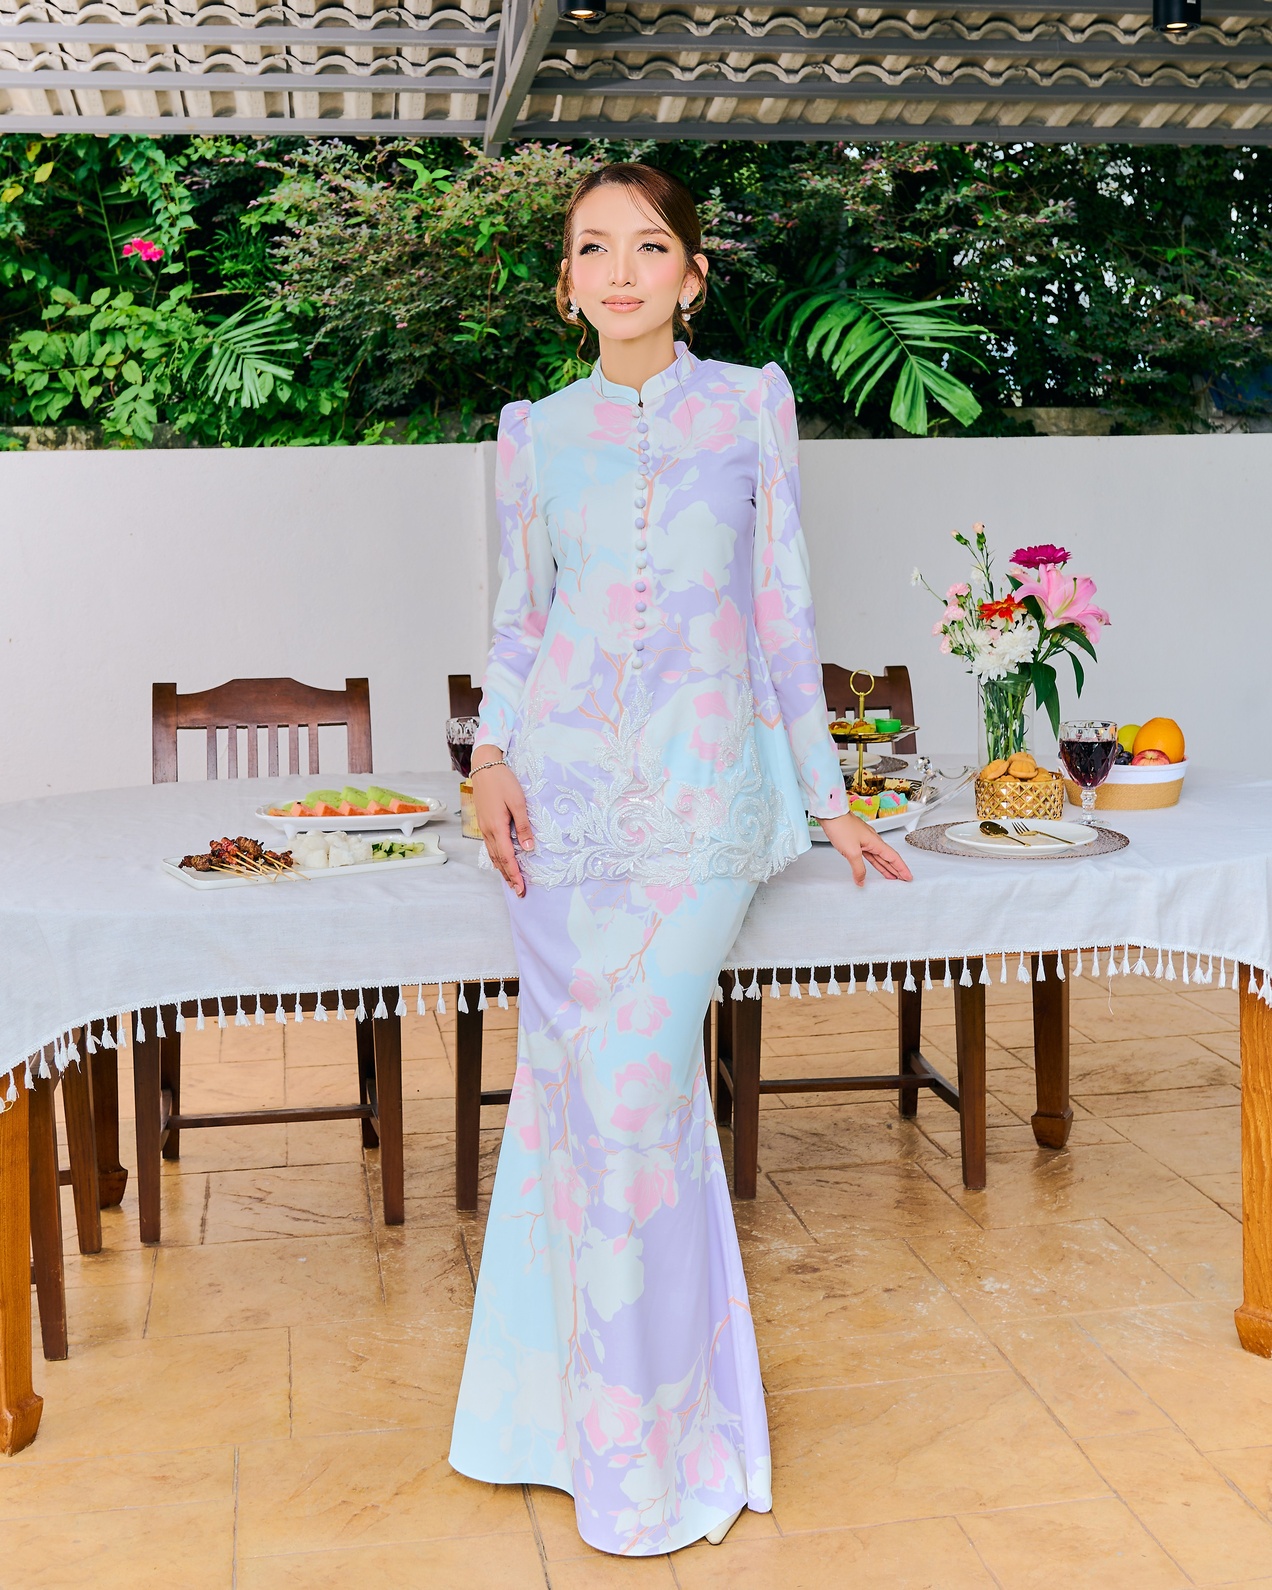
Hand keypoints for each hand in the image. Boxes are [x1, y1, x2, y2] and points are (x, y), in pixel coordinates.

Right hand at [472, 758, 533, 896]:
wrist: (484, 767)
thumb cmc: (503, 782)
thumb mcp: (518, 802)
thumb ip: (523, 826)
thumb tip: (529, 848)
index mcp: (497, 827)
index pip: (507, 857)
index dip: (515, 874)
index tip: (521, 888)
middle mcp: (488, 831)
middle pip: (498, 860)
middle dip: (509, 877)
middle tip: (519, 891)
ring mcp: (484, 828)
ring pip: (493, 855)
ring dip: (502, 870)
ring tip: (511, 882)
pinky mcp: (484, 823)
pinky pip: (490, 847)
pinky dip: (496, 859)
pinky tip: (501, 862)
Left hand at [818, 813, 912, 885]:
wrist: (830, 814)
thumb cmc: (841, 826)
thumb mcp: (851, 852)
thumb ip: (858, 868)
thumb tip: (861, 880)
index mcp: (876, 842)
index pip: (893, 858)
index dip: (901, 868)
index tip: (908, 877)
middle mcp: (873, 840)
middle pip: (888, 857)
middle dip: (896, 869)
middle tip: (903, 879)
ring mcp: (864, 840)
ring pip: (878, 856)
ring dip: (885, 867)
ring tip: (891, 876)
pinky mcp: (856, 840)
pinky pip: (869, 854)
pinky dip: (873, 862)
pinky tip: (873, 867)